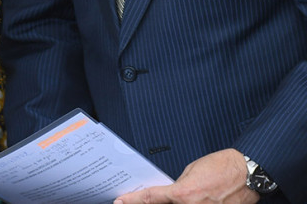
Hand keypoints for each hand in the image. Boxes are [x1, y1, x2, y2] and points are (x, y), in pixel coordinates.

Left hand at [114, 149, 258, 203]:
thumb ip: (179, 185)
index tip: (120, 202)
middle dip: (151, 203)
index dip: (133, 200)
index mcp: (183, 193)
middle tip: (136, 201)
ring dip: (175, 203)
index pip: (150, 198)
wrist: (247, 174)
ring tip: (188, 192)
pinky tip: (195, 198)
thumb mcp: (191, 171)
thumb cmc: (221, 167)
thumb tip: (172, 194)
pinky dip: (191, 203)